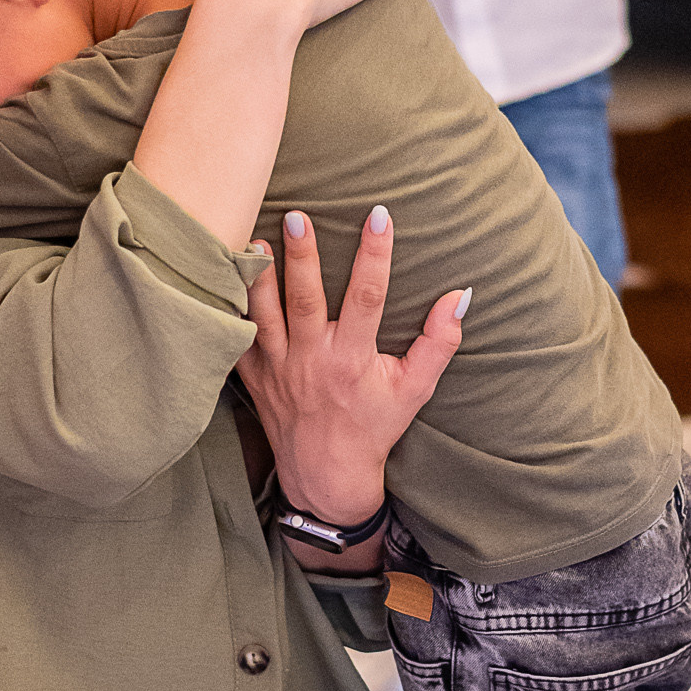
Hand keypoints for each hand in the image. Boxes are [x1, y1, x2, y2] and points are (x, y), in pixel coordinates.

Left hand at [234, 206, 465, 535]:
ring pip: (264, 315)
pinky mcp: (254, 377)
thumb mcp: (415, 389)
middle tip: (298, 216)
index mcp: (352, 360)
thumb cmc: (375, 426)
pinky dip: (232, 307)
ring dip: (259, 276)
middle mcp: (312, 362)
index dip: (375, 255)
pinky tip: (229, 275)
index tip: (380, 215)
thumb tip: (461, 296)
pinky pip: (238, 338)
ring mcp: (278, 369)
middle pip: (304, 300)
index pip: (367, 297)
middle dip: (302, 256)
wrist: (326, 474)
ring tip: (255, 238)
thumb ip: (439, 342)